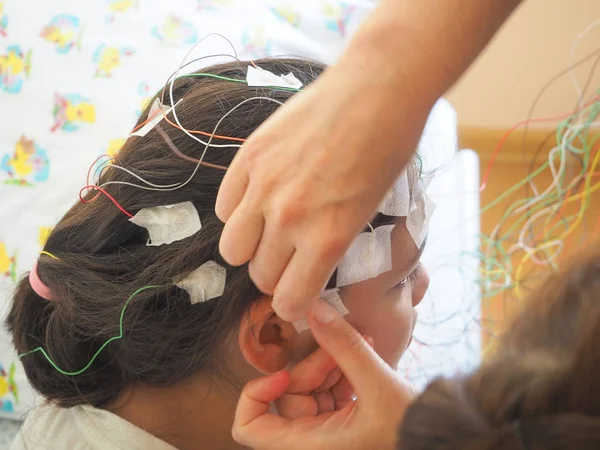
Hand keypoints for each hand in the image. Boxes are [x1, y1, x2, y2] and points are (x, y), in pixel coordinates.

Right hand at [216, 52, 430, 321]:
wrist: (377, 90)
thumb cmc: (387, 151)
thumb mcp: (370, 212)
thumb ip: (330, 245)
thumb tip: (305, 267)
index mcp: (328, 239)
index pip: (290, 301)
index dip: (293, 303)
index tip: (298, 295)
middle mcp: (289, 219)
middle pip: (260, 276)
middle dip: (275, 274)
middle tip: (290, 257)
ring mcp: (264, 187)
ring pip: (233, 249)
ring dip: (250, 249)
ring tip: (268, 232)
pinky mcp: (248, 159)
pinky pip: (223, 207)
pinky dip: (238, 212)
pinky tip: (260, 199)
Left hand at [232, 299, 414, 449]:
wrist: (439, 438)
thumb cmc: (410, 429)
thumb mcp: (378, 385)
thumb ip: (344, 346)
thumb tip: (314, 308)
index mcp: (310, 447)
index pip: (250, 427)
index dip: (256, 395)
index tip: (282, 373)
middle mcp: (312, 442)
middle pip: (287, 397)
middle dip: (313, 366)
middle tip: (342, 348)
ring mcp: (325, 432)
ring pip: (309, 388)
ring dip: (331, 363)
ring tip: (361, 347)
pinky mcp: (341, 421)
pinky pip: (328, 390)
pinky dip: (342, 371)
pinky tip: (364, 356)